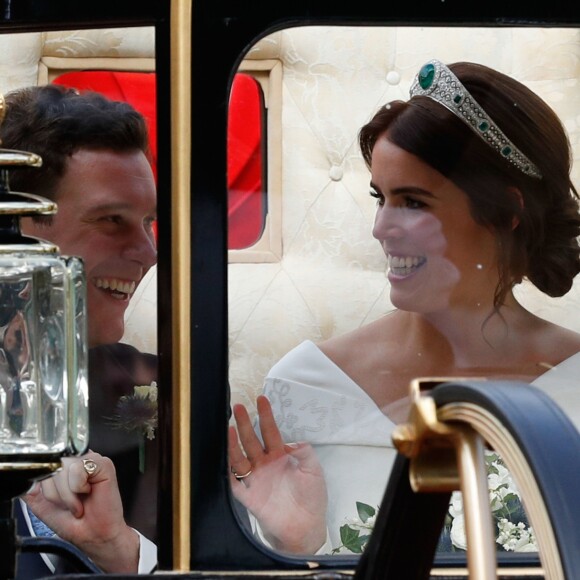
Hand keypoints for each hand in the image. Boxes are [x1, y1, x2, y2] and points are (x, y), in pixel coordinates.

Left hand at [24, 451, 139, 572]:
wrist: (94, 536)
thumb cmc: (74, 523)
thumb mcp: (42, 505)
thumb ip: (31, 489)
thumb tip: (23, 478)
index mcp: (64, 466)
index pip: (43, 462)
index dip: (44, 484)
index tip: (54, 501)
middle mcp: (78, 459)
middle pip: (53, 464)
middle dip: (55, 493)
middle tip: (67, 506)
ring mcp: (91, 460)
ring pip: (64, 466)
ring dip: (67, 493)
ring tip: (77, 503)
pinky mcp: (104, 464)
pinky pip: (78, 468)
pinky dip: (79, 487)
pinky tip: (88, 494)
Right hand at [229, 395, 327, 553]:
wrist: (305, 527)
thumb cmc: (312, 497)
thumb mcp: (314, 470)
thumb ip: (304, 453)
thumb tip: (293, 441)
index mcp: (280, 456)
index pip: (271, 431)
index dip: (266, 416)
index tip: (261, 399)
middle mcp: (265, 464)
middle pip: (252, 439)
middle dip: (244, 423)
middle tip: (237, 406)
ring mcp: (255, 479)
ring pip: (240, 457)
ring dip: (233, 443)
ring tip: (228, 428)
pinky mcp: (248, 497)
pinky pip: (234, 483)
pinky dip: (228, 472)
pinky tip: (223, 459)